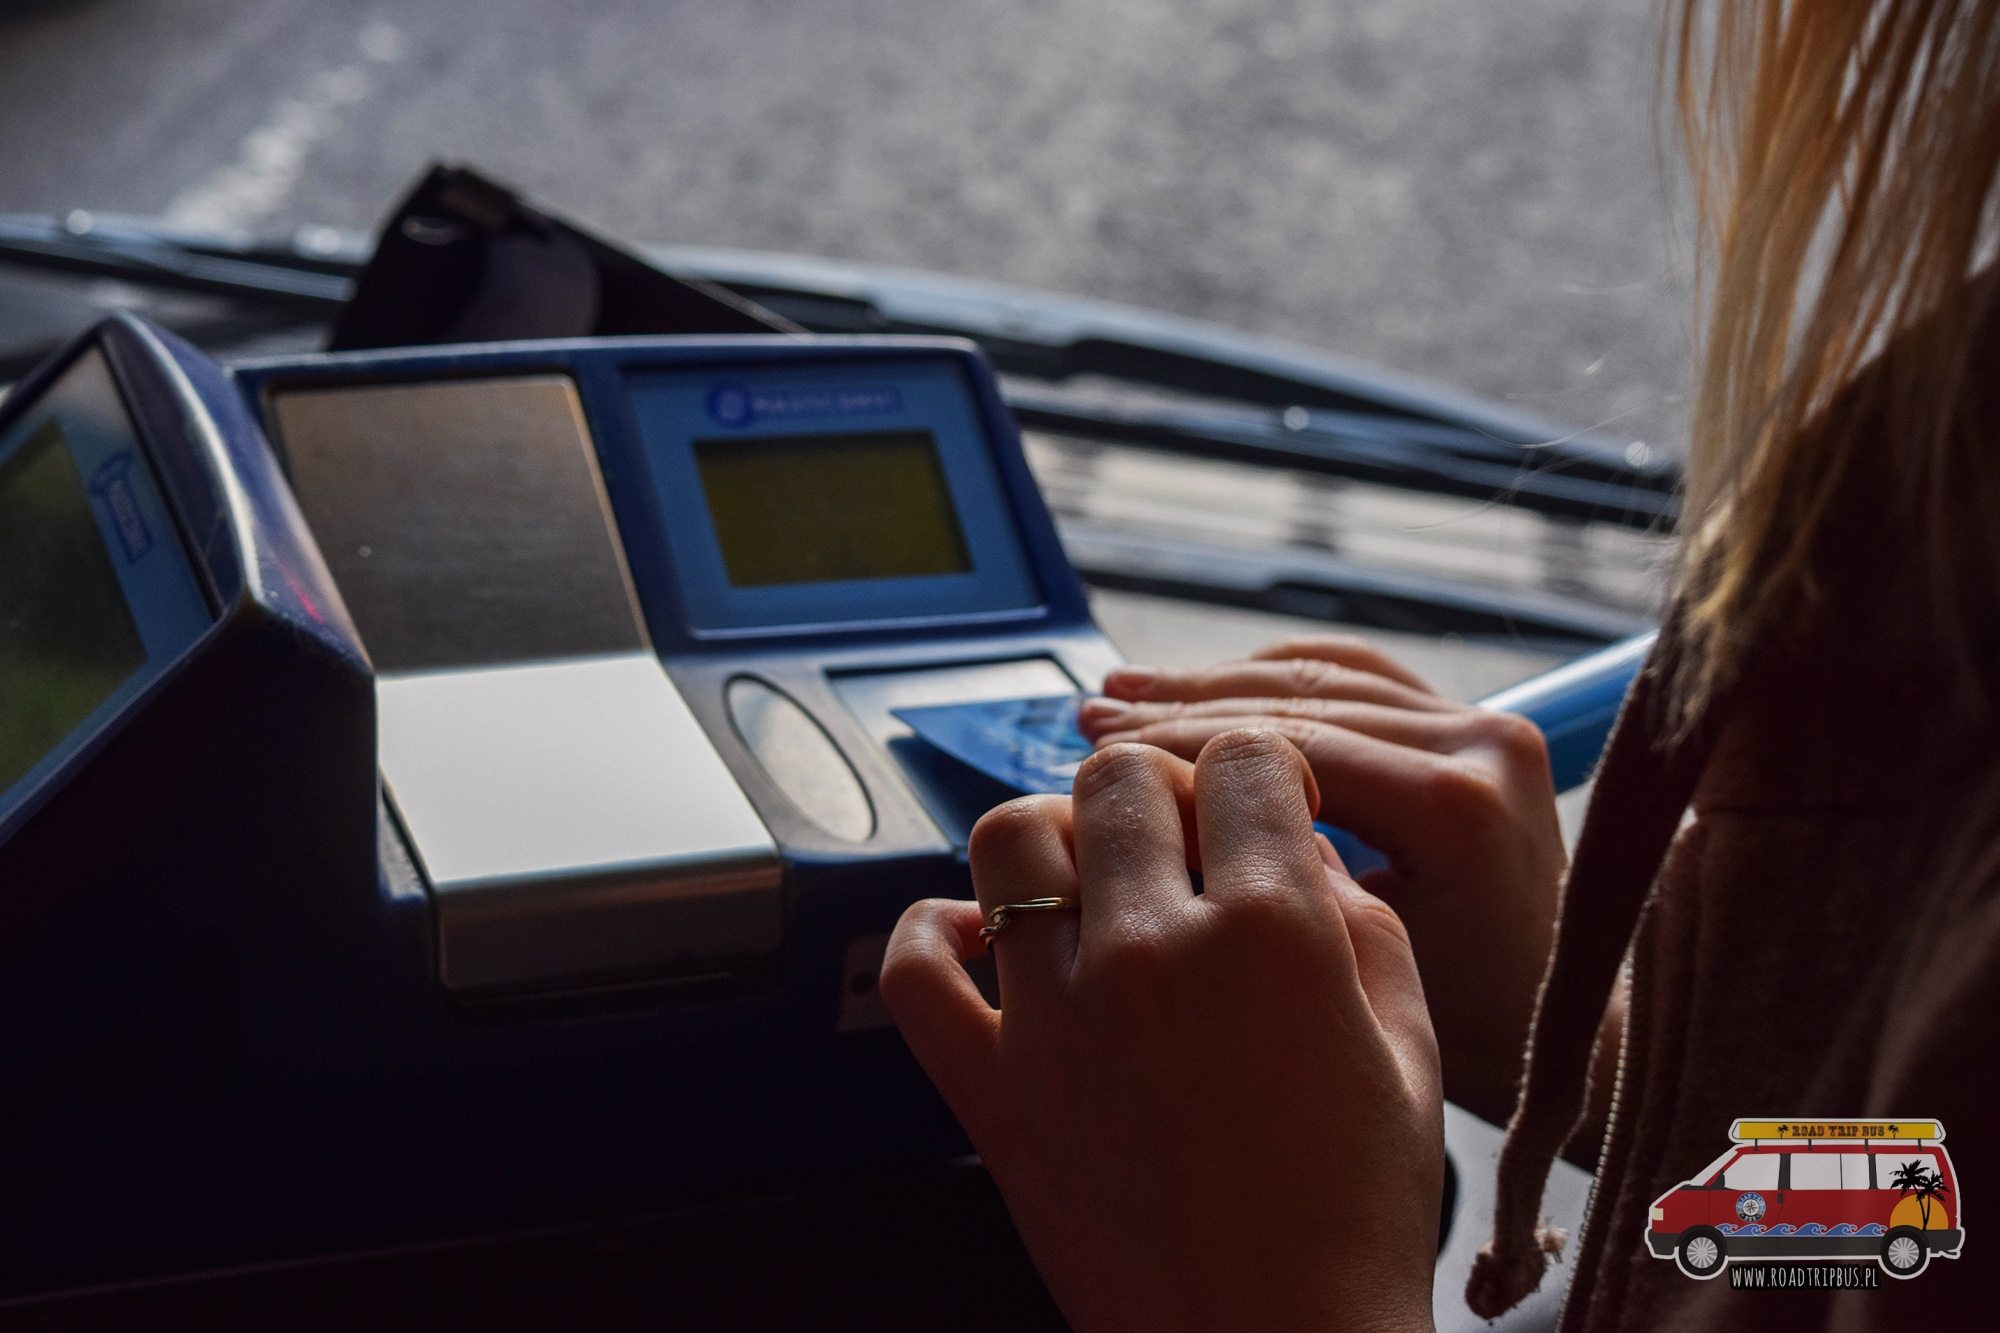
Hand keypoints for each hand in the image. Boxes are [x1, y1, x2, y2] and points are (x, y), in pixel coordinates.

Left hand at [883, 731, 1441, 1332]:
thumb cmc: (1358, 1217)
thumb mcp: (1408, 1051)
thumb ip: (1358, 921)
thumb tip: (1294, 844)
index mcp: (1273, 934)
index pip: (1241, 761)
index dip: (1262, 773)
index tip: (1266, 808)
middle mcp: (1151, 953)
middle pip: (1119, 779)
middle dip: (1162, 791)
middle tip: (1187, 846)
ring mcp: (1056, 1018)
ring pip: (1011, 836)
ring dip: (1056, 838)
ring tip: (1094, 882)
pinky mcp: (990, 1090)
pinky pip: (915, 969)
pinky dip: (935, 933)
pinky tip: (986, 939)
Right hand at [1074, 636, 1566, 1126]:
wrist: (1577, 1028)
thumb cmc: (1473, 1033)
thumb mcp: (1356, 971)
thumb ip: (1276, 887)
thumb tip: (1158, 818)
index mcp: (1456, 809)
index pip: (1284, 750)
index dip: (1176, 746)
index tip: (1095, 753)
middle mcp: (1482, 747)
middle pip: (1300, 701)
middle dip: (1181, 707)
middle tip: (1091, 715)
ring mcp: (1488, 726)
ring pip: (1325, 678)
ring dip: (1218, 683)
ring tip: (1128, 692)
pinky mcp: (1481, 725)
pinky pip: (1363, 681)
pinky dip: (1279, 679)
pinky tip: (1209, 688)